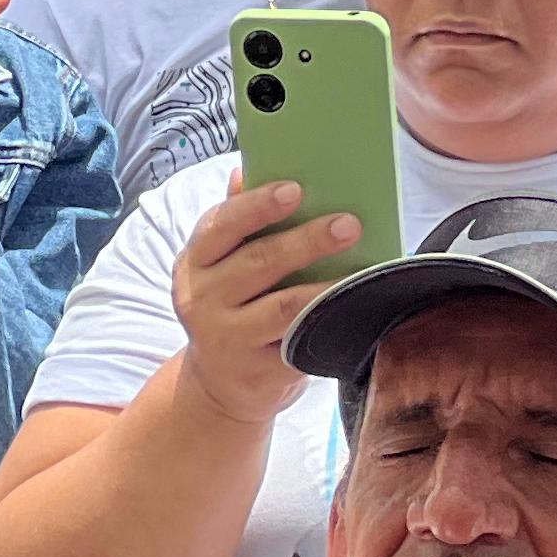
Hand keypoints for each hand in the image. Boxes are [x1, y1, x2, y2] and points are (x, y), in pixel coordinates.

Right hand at [169, 168, 351, 429]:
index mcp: (196, 262)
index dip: (257, 206)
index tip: (295, 189)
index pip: (221, 226)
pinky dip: (327, 325)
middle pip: (259, 264)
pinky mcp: (258, 373)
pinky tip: (354, 309)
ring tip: (360, 270)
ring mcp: (229, 339)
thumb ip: (237, 222)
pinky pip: (299, 345)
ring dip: (324, 286)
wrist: (218, 387)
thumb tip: (246, 170)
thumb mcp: (222, 267)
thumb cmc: (232, 309)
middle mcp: (203, 299)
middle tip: (349, 224)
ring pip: (282, 307)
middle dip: (306, 241)